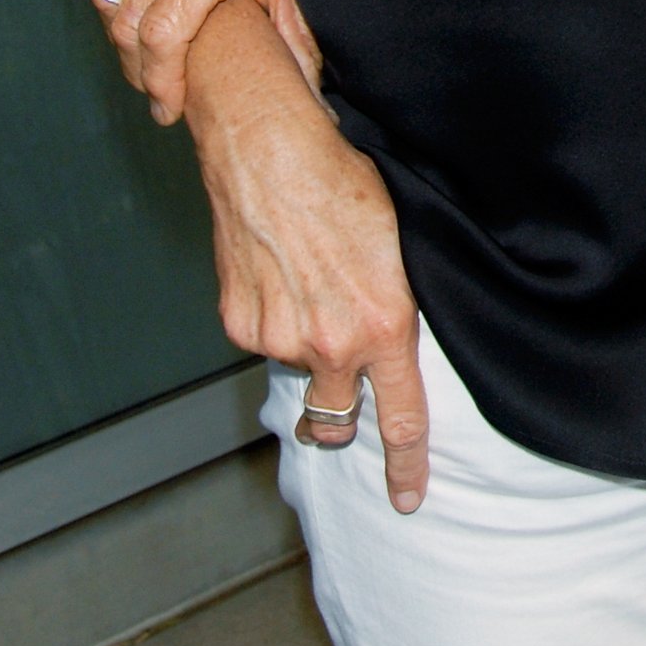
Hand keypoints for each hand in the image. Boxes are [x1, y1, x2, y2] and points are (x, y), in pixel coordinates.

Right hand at [87, 0, 315, 126]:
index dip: (160, 82)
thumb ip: (294, 40)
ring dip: (121, 30)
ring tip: (145, 56)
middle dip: (140, 67)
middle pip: (129, 17)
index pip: (163, 33)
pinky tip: (130, 8)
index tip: (167, 109)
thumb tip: (305, 100)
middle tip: (157, 89)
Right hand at [185, 0, 428, 513]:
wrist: (271, 145)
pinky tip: (281, 271)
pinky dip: (273, 319)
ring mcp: (277, 337)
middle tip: (343, 400)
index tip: (407, 500)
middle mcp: (328, 345)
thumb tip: (399, 342)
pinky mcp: (238, 321)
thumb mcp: (399, 245)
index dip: (405, 466)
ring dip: (306, 349)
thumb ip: (398, 308)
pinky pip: (263, 339)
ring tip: (312, 286)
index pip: (400, 419)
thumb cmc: (344, 180)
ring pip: (297, 370)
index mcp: (383, 327)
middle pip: (333, 421)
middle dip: (339, 421)